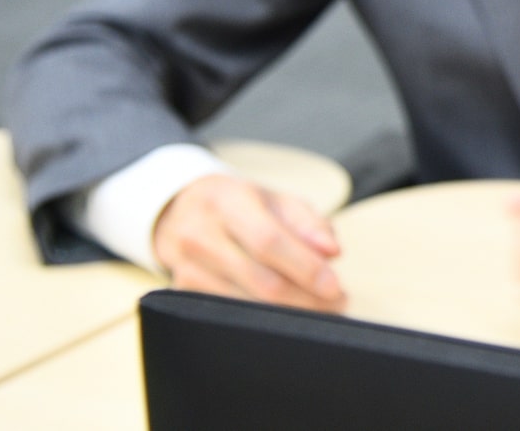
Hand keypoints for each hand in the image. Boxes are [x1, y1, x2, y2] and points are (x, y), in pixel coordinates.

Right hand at [151, 175, 344, 311]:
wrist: (181, 210)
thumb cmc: (241, 205)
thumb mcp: (277, 201)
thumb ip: (309, 223)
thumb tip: (332, 252)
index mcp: (227, 202)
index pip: (268, 242)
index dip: (305, 268)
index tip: (336, 287)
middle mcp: (200, 235)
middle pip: (260, 281)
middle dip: (306, 299)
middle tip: (338, 303)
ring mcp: (186, 267)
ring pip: (246, 305)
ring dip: (290, 314)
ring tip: (321, 309)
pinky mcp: (182, 292)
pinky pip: (230, 315)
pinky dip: (265, 320)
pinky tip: (288, 314)